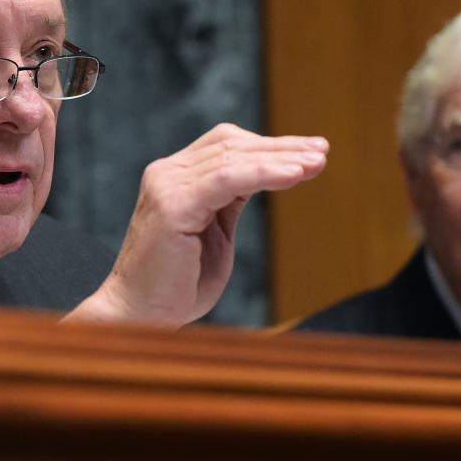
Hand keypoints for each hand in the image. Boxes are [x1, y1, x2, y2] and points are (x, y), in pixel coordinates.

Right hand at [66, 123, 327, 327]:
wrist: (139, 317)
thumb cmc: (177, 286)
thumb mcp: (213, 234)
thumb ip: (230, 203)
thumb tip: (266, 177)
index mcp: (175, 177)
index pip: (226, 145)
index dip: (269, 145)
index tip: (310, 151)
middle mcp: (167, 173)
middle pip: (232, 144)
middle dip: (282, 146)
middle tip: (322, 150)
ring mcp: (167, 186)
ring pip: (233, 157)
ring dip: (281, 158)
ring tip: (316, 162)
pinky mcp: (173, 205)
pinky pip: (227, 179)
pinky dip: (265, 173)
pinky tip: (295, 175)